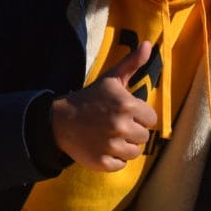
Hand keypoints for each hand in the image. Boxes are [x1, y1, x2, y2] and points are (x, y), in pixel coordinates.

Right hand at [51, 41, 157, 171]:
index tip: (124, 113)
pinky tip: (103, 147)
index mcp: (127, 105)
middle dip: (132, 131)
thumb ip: (132, 63)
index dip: (139, 116)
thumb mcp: (111, 79)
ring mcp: (110, 146)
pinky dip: (114, 159)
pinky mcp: (101, 162)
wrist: (60, 120)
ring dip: (125, 146)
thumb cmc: (90, 98)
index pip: (151, 118)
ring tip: (110, 136)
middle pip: (144, 136)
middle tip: (115, 125)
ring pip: (135, 153)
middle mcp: (120, 126)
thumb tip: (149, 44)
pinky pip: (121, 165)